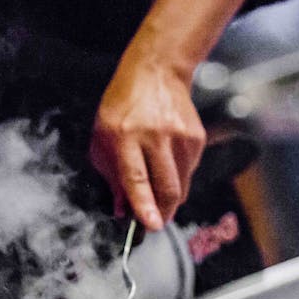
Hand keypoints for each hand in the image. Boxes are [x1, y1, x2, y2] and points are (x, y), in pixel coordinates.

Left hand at [90, 56, 205, 231]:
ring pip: (181, 185)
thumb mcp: (103, 137)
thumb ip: (111, 175)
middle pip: (167, 188)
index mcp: (124, 136)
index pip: (136, 178)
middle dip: (164, 212)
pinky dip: (178, 175)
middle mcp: (155, 136)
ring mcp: (179, 136)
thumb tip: (123, 209)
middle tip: (157, 221)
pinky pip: (189, 171)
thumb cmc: (123, 106)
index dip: (144, 205)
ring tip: (158, 182)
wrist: (157, 72)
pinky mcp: (196, 138)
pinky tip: (168, 158)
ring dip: (169, 195)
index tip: (152, 226)